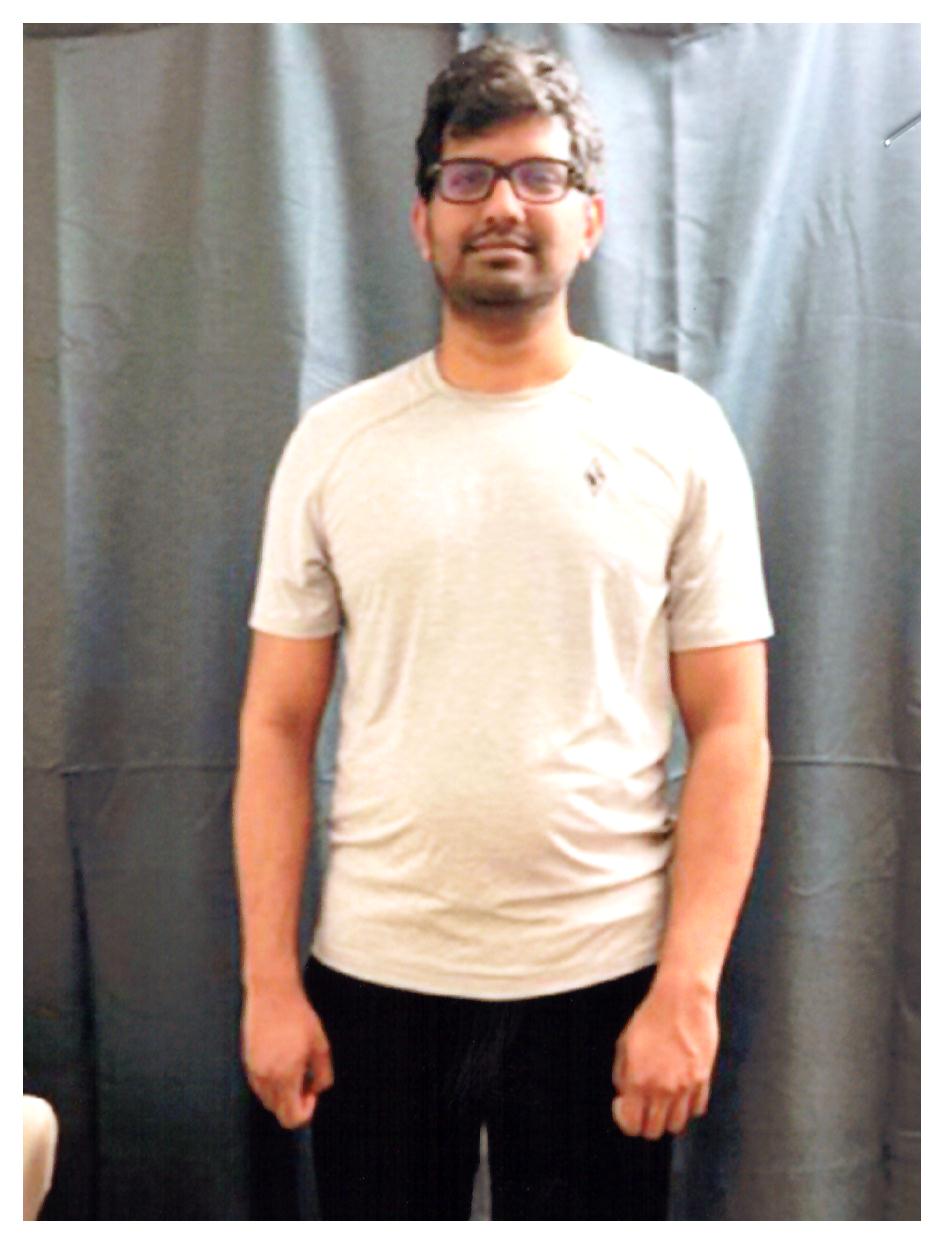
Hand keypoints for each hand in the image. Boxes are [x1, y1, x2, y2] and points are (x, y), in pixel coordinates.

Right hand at [241, 981, 333, 1128]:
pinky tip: (282, 1061)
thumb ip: (323, 1074)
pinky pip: (259, 1085)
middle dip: (294, 1103)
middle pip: (278, 1112)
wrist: (272, 993)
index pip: (291, 1118)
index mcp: (285, 1076)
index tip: (312, 1093)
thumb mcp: (320, 1045)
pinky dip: (271, 1083)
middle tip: (306, 1080)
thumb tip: (316, 1090)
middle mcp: (265, 1078)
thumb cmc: (298, 1016)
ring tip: (294, 1068)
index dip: (306, 1112)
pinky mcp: (246, 1060)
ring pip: (267, 1100)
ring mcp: (252, 1070)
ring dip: (282, 1094)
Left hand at [611, 976, 718, 1139]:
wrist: (682, 999)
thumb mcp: (624, 1043)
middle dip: (645, 1122)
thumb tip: (625, 1094)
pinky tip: (681, 1091)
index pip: (631, 1126)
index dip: (625, 1120)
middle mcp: (662, 1089)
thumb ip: (621, 1074)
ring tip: (662, 1100)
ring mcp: (686, 1087)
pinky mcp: (704, 1080)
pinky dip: (687, 1106)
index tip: (624, 1106)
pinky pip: (696, 1109)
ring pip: (677, 1125)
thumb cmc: (650, 1017)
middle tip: (643, 1105)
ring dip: (667, 1117)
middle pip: (654, 1131)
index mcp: (638, 1080)